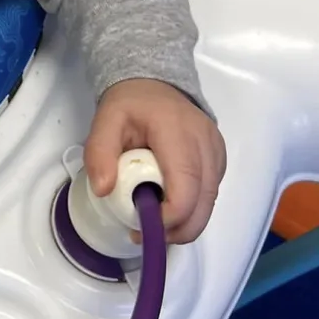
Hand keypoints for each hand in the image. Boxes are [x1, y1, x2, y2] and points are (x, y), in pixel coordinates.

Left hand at [84, 78, 225, 243]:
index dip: (170, 216)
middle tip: (145, 233)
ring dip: (185, 222)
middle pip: (204, 202)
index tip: (141, 225)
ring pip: (210, 202)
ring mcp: (217, 151)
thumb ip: (99, 152)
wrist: (155, 85)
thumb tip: (103, 190)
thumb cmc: (131, 104)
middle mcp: (206, 142)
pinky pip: (211, 194)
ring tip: (153, 221)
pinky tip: (168, 205)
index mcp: (177, 131)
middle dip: (178, 229)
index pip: (186, 185)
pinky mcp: (220, 159)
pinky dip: (193, 208)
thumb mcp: (105, 120)